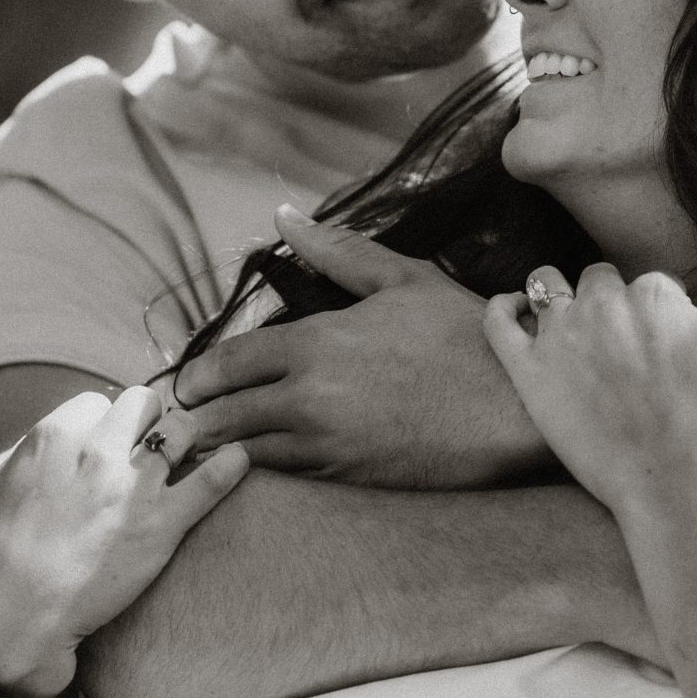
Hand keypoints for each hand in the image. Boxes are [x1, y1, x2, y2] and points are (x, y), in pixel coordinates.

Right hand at [0, 388, 248, 697]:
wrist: (8, 618)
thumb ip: (26, 454)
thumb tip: (48, 443)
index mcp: (53, 435)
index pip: (99, 402)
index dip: (107, 424)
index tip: (110, 445)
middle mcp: (97, 451)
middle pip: (145, 403)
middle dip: (149, 421)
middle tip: (151, 447)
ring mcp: (133, 486)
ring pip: (183, 429)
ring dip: (188, 439)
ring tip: (190, 456)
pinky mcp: (162, 525)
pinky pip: (213, 478)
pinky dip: (232, 465)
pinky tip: (240, 460)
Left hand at [151, 208, 548, 487]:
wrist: (516, 410)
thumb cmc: (464, 339)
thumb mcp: (404, 281)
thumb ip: (336, 252)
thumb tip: (284, 216)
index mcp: (316, 342)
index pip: (228, 363)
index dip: (198, 376)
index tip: (187, 385)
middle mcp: (309, 397)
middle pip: (222, 415)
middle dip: (194, 419)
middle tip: (180, 422)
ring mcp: (326, 445)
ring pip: (244, 454)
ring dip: (219, 451)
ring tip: (202, 451)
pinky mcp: (348, 479)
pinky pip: (283, 480)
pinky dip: (259, 475)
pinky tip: (250, 473)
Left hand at [484, 261, 696, 516]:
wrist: (671, 477)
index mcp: (653, 294)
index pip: (650, 285)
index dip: (659, 315)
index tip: (663, 348)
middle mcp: (602, 304)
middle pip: (601, 282)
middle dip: (611, 304)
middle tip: (623, 349)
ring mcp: (561, 335)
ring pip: (550, 286)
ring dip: (559, 295)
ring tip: (571, 324)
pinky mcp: (529, 371)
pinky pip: (499, 320)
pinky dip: (505, 307)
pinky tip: (516, 309)